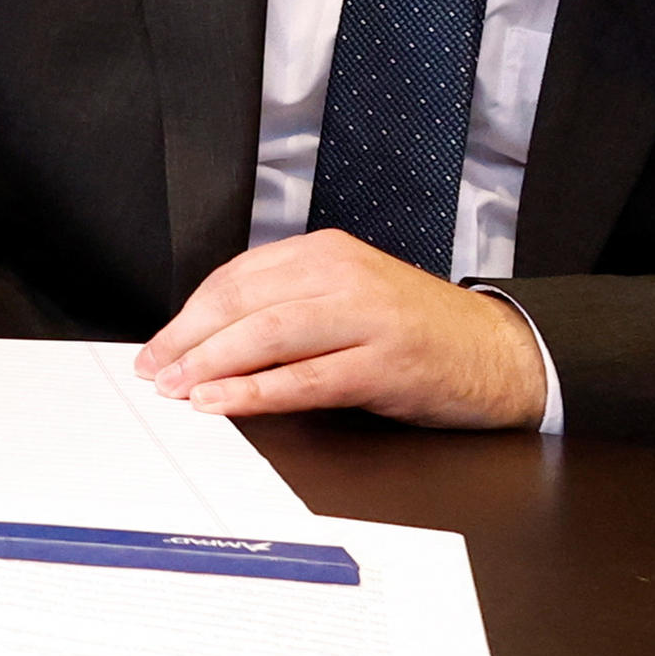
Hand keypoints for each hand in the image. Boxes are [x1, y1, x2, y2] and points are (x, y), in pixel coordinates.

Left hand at [133, 230, 548, 429]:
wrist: (499, 352)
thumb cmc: (415, 330)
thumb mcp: (347, 297)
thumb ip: (288, 306)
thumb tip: (208, 340)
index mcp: (327, 252)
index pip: (237, 277)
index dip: (189, 314)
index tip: (159, 345)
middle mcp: (345, 275)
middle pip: (245, 301)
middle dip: (189, 339)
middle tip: (155, 370)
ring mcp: (369, 317)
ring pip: (270, 334)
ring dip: (214, 364)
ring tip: (178, 389)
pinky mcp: (387, 363)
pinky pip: (309, 378)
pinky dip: (259, 392)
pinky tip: (225, 402)